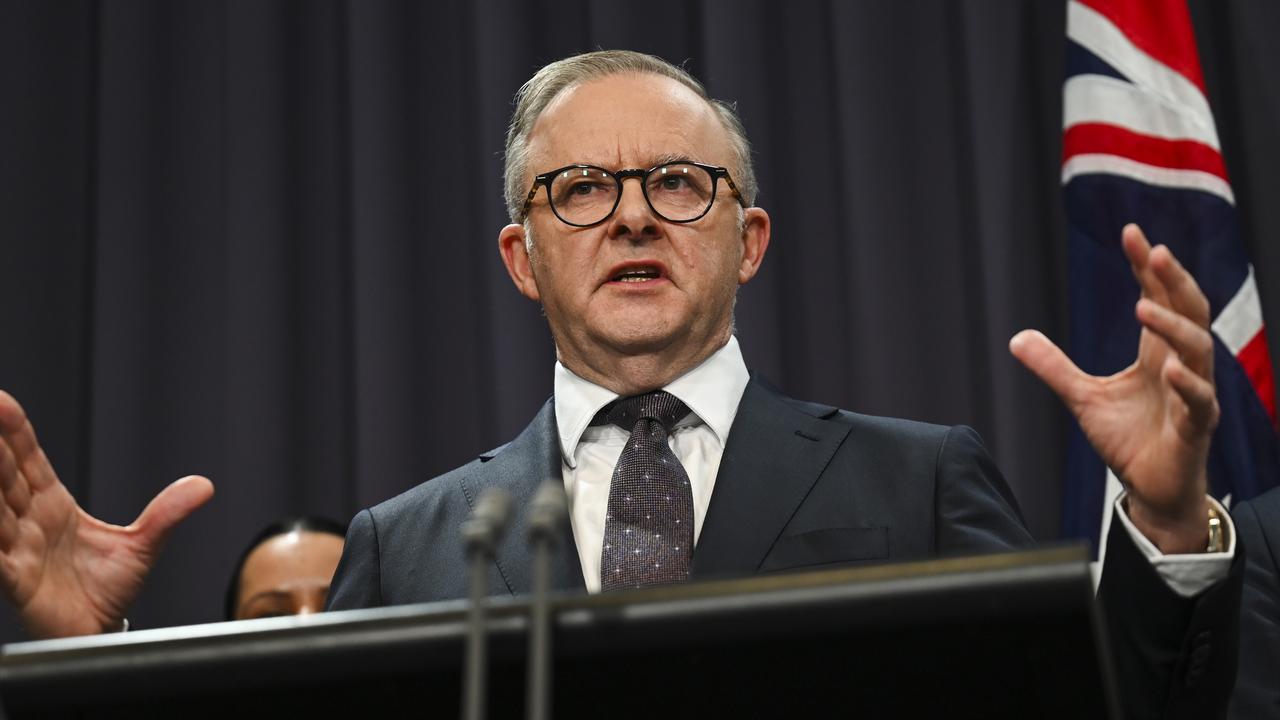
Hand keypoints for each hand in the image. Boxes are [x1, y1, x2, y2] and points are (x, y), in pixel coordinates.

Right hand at [0, 390, 212, 636]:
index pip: (29, 461)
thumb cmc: (106, 590)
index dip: (15, 433)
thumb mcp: (142, 545)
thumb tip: (204, 485)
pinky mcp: (15, 579)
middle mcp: (30, 522)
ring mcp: (19, 548)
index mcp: (53, 505)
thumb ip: (167, 514)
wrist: (97, 631)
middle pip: (5, 476)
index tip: (3, 403)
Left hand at [1010, 224, 1217, 553]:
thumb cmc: (1128, 440)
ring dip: (1172, 326)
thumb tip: (1016, 337)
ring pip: (1197, 349)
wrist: (1151, 490)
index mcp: (1158, 352)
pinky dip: (1187, 383)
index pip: (1159, 298)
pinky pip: (1199, 401)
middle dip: (1173, 280)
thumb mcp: (1082, 398)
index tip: (1131, 234)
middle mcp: (1182, 365)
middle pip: (1189, 311)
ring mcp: (1194, 394)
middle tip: (1154, 251)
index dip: (1147, 267)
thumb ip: (1055, 367)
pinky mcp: (1196, 427)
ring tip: (1142, 306)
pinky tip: (1169, 367)